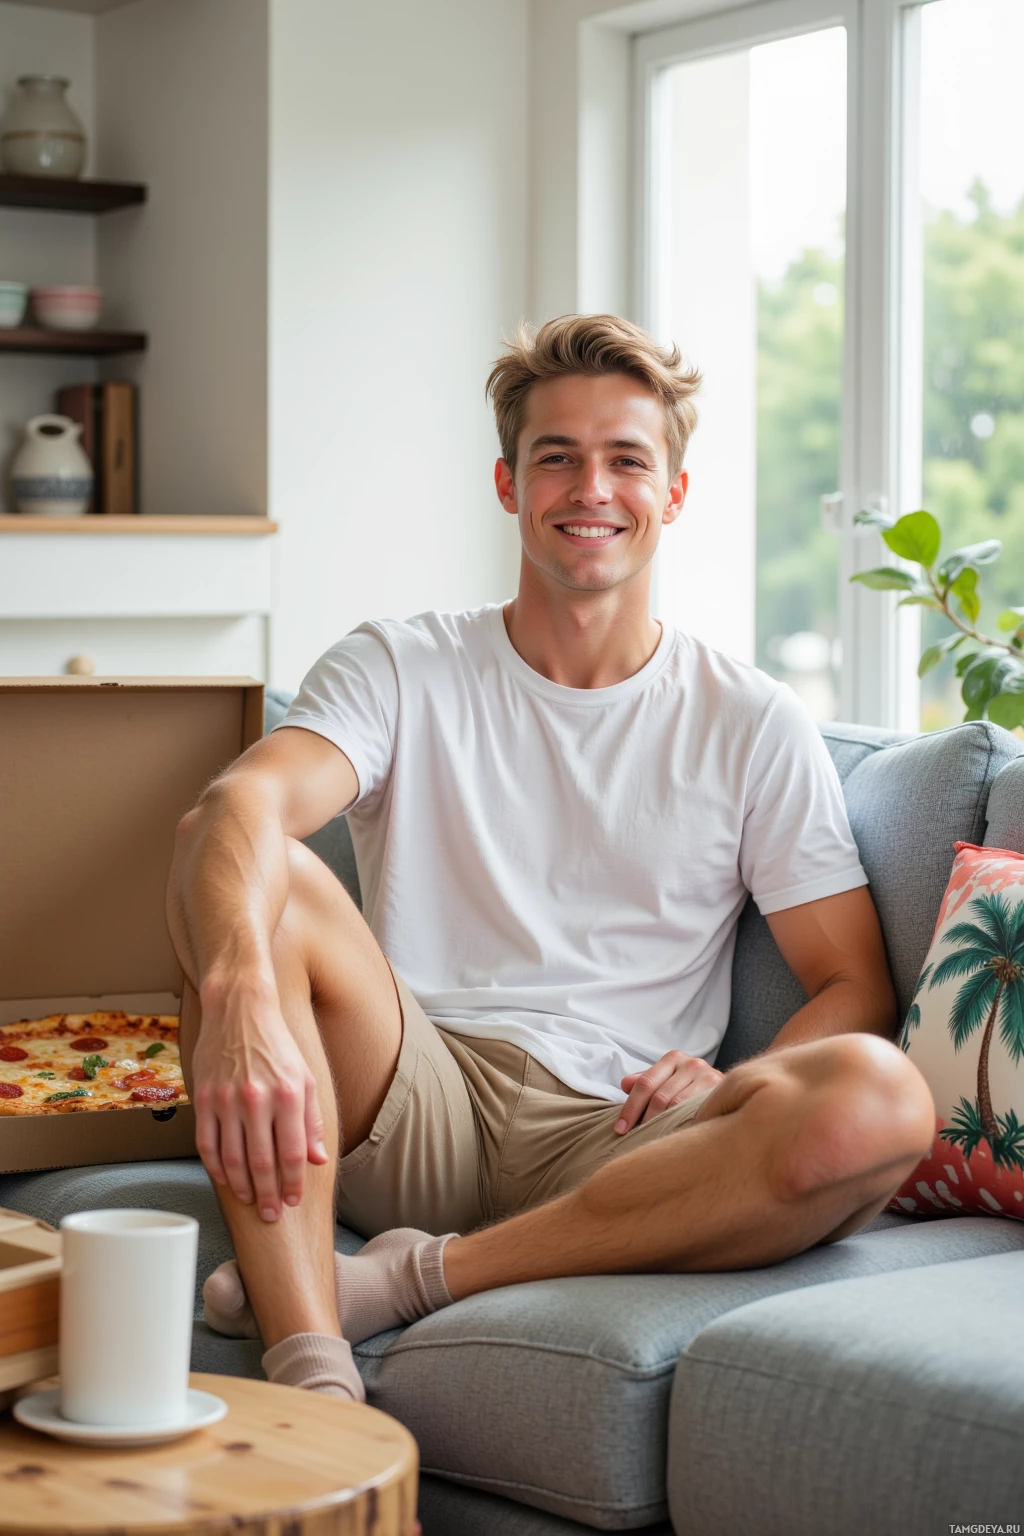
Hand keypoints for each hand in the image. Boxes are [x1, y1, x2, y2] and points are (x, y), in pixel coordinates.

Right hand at [191, 983, 327, 1220]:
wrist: (239, 1009)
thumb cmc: (276, 1045)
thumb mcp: (305, 1078)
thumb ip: (311, 1121)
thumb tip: (318, 1159)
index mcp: (288, 1094)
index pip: (293, 1153)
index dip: (294, 1183)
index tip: (293, 1200)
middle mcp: (257, 1098)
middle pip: (262, 1162)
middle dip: (269, 1195)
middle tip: (272, 1214)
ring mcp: (226, 1100)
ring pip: (233, 1159)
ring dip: (243, 1187)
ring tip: (252, 1201)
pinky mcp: (204, 1099)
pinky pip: (207, 1144)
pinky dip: (216, 1168)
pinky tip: (226, 1180)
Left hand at [616, 1050, 723, 1133]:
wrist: (733, 1089)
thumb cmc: (690, 1088)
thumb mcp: (667, 1079)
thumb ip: (646, 1081)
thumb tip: (625, 1084)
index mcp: (673, 1059)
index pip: (645, 1084)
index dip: (630, 1108)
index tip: (620, 1129)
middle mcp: (691, 1064)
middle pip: (659, 1097)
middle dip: (643, 1120)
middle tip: (633, 1138)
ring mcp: (707, 1076)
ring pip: (676, 1106)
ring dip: (660, 1125)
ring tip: (650, 1140)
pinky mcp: (720, 1091)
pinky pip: (695, 1111)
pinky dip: (681, 1125)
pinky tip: (674, 1138)